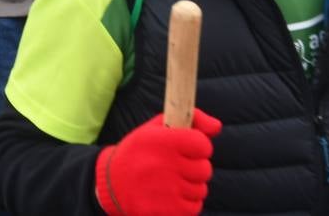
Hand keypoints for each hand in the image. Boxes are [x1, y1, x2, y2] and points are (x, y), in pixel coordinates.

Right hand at [95, 110, 220, 215]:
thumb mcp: (155, 128)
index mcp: (161, 141)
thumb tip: (216, 126)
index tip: (186, 149)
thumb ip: (190, 121)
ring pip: (200, 190)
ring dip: (189, 187)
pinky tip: (169, 196)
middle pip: (205, 169)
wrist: (111, 184)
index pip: (202, 144)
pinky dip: (186, 204)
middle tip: (175, 167)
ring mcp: (166, 190)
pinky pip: (194, 207)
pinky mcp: (167, 211)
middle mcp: (164, 165)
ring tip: (168, 182)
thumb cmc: (137, 153)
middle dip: (194, 168)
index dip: (198, 147)